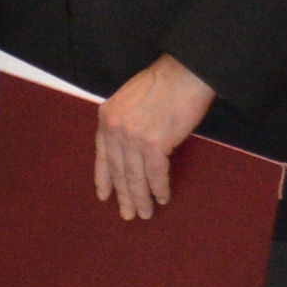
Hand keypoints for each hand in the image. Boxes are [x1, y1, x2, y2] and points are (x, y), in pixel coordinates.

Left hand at [93, 54, 214, 218]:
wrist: (184, 73)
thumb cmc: (163, 84)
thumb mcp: (129, 100)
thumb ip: (124, 122)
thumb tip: (129, 146)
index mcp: (107, 117)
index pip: (102, 156)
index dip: (104, 179)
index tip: (103, 196)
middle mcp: (115, 128)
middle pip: (118, 170)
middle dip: (123, 195)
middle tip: (127, 214)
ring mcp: (133, 137)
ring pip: (135, 177)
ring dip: (141, 198)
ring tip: (146, 213)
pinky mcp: (154, 143)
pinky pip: (155, 174)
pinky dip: (159, 188)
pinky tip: (162, 197)